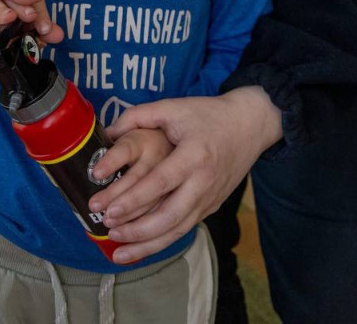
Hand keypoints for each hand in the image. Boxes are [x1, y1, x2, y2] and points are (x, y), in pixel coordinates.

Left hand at [88, 87, 282, 262]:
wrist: (249, 125)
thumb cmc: (208, 114)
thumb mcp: (174, 107)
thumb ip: (138, 116)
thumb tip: (107, 133)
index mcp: (194, 155)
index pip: (160, 183)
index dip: (133, 200)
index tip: (108, 210)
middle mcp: (203, 181)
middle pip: (169, 216)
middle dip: (137, 230)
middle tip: (108, 229)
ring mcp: (210, 198)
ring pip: (177, 231)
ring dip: (148, 244)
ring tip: (119, 250)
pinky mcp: (212, 206)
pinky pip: (185, 229)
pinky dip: (162, 241)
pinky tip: (142, 247)